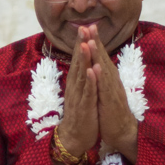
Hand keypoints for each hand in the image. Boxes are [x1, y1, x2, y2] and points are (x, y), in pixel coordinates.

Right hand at [57, 26, 98, 159]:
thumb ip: (80, 78)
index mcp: (75, 82)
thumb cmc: (79, 114)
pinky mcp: (84, 107)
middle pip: (78, 62)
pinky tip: (91, 71)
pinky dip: (89, 81)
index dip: (81, 43)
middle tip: (82, 28)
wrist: (73, 137)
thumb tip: (81, 63)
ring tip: (86, 44)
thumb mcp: (80, 93)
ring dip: (84, 59)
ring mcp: (79, 96)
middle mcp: (75, 86)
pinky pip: (88, 92)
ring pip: (81, 75)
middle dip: (81, 45)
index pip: (78, 60)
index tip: (84, 27)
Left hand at [87, 25, 138, 160]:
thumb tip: (95, 63)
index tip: (87, 26)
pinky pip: (103, 88)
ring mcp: (111, 90)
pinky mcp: (109, 102)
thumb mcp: (103, 89)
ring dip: (97, 55)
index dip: (94, 42)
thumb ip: (100, 76)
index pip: (100, 56)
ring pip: (103, 70)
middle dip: (95, 42)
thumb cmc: (109, 109)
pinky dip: (98, 78)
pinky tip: (95, 68)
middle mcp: (110, 81)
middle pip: (102, 58)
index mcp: (107, 77)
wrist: (119, 130)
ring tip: (90, 41)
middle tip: (90, 25)